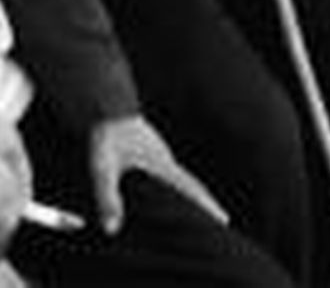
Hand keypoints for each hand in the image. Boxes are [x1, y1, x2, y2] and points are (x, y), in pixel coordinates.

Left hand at [88, 115, 227, 235]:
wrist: (105, 99)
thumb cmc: (107, 131)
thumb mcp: (104, 166)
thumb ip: (107, 196)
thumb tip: (112, 229)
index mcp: (162, 165)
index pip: (191, 188)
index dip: (207, 206)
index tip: (225, 221)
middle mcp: (164, 160)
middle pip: (190, 185)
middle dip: (203, 203)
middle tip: (219, 222)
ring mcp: (157, 154)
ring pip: (177, 179)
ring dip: (187, 194)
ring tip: (194, 213)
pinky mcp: (146, 151)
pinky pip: (165, 173)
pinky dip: (172, 186)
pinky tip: (163, 194)